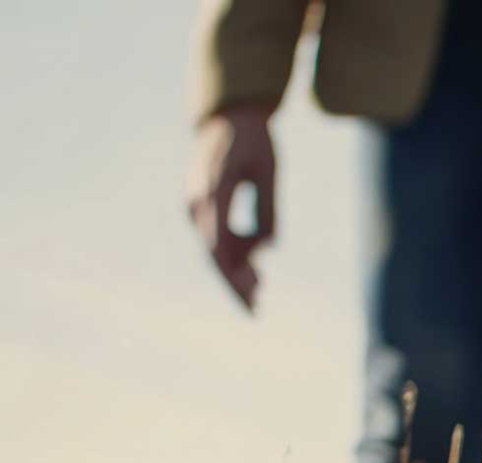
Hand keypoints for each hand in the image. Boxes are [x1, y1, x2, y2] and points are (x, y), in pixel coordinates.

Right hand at [186, 105, 276, 310]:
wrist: (231, 117)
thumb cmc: (254, 141)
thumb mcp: (269, 169)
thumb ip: (267, 207)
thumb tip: (269, 248)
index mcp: (212, 186)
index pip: (217, 237)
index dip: (231, 267)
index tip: (247, 290)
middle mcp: (198, 199)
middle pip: (213, 250)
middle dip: (234, 281)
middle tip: (255, 310)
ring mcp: (197, 204)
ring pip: (214, 249)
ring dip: (235, 273)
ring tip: (259, 297)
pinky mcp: (203, 207)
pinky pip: (216, 238)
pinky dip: (234, 257)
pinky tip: (254, 273)